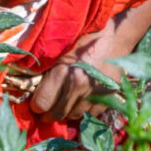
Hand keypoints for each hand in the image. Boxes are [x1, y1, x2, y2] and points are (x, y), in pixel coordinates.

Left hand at [27, 0, 150, 122]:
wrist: (116, 35)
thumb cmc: (84, 37)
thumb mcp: (59, 50)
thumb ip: (46, 72)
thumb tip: (34, 90)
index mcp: (64, 73)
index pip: (42, 103)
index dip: (36, 105)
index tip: (36, 104)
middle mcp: (79, 87)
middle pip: (57, 114)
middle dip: (48, 114)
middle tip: (45, 110)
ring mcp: (95, 94)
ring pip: (73, 116)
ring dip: (66, 112)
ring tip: (63, 103)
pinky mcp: (109, 98)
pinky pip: (91, 113)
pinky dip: (84, 109)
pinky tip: (81, 99)